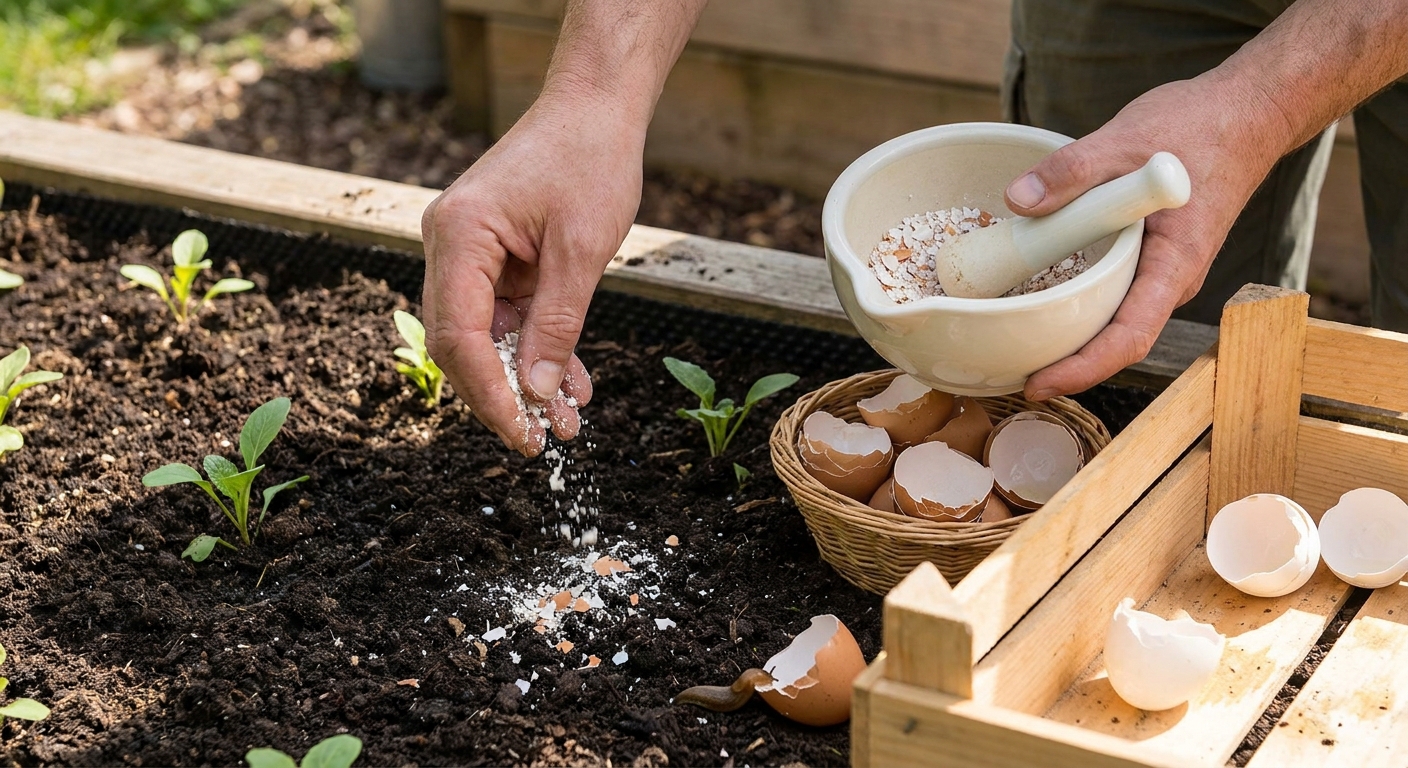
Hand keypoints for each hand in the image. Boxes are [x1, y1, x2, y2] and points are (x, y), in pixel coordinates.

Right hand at [421, 95, 644, 455]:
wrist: (597, 108)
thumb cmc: (590, 160)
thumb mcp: (582, 250)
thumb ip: (557, 325)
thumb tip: (536, 394)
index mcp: (459, 235)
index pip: (459, 336)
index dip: (488, 394)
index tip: (522, 435)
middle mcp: (451, 244)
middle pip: (461, 343)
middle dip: (503, 396)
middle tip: (541, 441)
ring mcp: (470, 251)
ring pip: (487, 337)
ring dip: (525, 380)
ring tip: (565, 423)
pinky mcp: (495, 256)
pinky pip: (509, 317)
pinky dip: (537, 349)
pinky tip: (569, 385)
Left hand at [1006, 73, 1292, 399]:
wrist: (1245, 114)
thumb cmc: (1200, 126)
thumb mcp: (1127, 137)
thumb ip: (1073, 169)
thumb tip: (1020, 200)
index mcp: (1175, 261)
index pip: (1131, 336)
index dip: (1083, 368)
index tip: (1040, 385)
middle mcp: (1171, 278)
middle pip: (1116, 339)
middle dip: (1065, 364)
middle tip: (1009, 373)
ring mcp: (1162, 273)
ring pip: (1114, 318)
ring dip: (1070, 337)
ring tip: (1017, 347)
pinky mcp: (1151, 260)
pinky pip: (1114, 293)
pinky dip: (1078, 303)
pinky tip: (1040, 299)